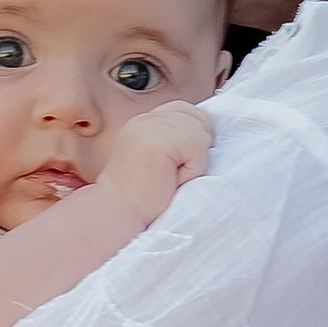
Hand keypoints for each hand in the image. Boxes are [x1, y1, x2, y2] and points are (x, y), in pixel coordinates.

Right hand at [102, 101, 214, 224]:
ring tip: (172, 177)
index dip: (193, 136)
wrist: (119, 216)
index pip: (186, 111)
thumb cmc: (142, 198)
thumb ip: (175, 139)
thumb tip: (208, 134)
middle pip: (198, 118)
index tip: (176, 164)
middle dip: (196, 147)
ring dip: (195, 159)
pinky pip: (198, 145)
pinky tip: (174, 180)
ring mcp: (151, 126)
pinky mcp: (160, 141)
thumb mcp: (159, 159)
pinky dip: (194, 167)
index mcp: (145, 121)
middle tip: (173, 173)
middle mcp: (147, 119)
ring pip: (201, 131)